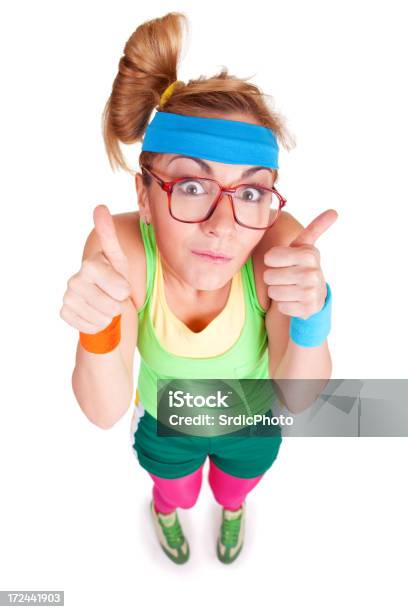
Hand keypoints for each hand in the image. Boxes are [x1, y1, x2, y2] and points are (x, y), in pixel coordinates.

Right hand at [60, 205, 134, 333]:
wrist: (102, 305)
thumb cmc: (114, 282)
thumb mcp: (119, 261)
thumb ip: (109, 236)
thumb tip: (99, 206)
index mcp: (91, 265)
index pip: (119, 287)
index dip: (124, 291)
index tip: (123, 289)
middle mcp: (75, 280)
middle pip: (112, 306)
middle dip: (118, 306)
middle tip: (114, 298)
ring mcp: (68, 297)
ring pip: (102, 318)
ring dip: (109, 316)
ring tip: (106, 306)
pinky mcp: (65, 313)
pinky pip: (90, 326)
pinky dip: (97, 325)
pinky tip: (95, 315)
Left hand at [263, 209, 337, 318]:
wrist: (315, 294)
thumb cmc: (302, 266)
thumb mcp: (305, 246)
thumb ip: (316, 228)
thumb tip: (334, 211)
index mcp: (309, 254)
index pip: (270, 257)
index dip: (271, 260)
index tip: (282, 261)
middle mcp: (313, 273)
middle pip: (269, 276)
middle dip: (272, 277)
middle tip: (285, 276)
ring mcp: (311, 293)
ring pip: (273, 292)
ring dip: (277, 291)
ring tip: (289, 287)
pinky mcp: (308, 309)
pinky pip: (281, 306)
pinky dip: (283, 304)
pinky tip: (293, 299)